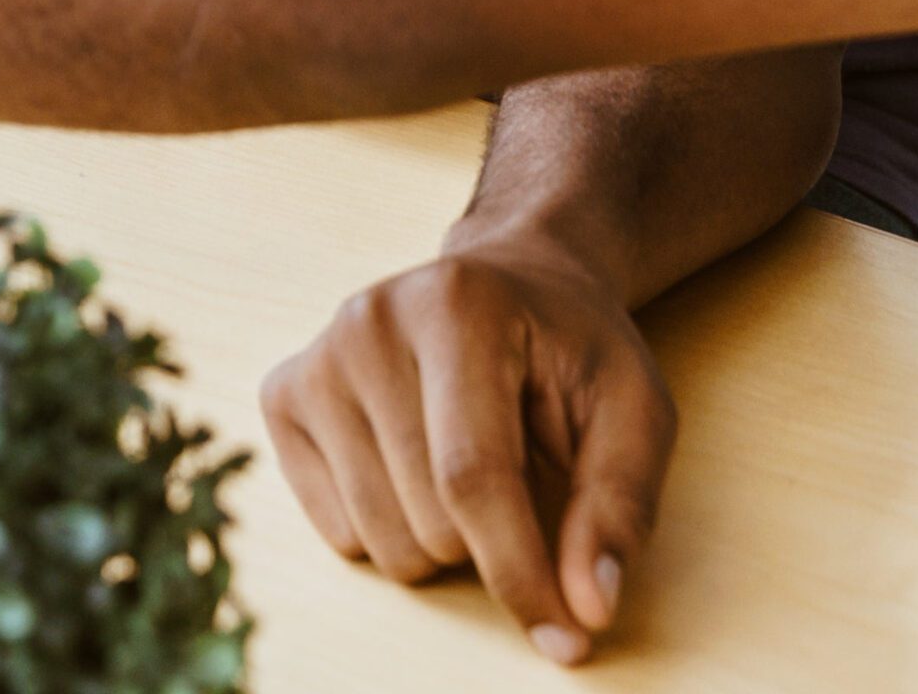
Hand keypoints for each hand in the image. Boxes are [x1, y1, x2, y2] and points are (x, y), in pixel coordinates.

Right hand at [259, 234, 676, 667]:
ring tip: (469, 469)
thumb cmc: (570, 349)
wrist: (509, 280)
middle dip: (490, 544)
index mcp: (458, 305)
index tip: (565, 636)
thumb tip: (586, 610)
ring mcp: (318, 356)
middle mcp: (370, 320)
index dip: (521, 571)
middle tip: (520, 478)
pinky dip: (388, 530)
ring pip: (381, 538)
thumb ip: (617, 506)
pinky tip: (415, 467)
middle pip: (428, 518)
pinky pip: (336, 532)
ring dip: (441, 542)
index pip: (474, 475)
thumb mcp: (634, 410)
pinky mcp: (283, 394)